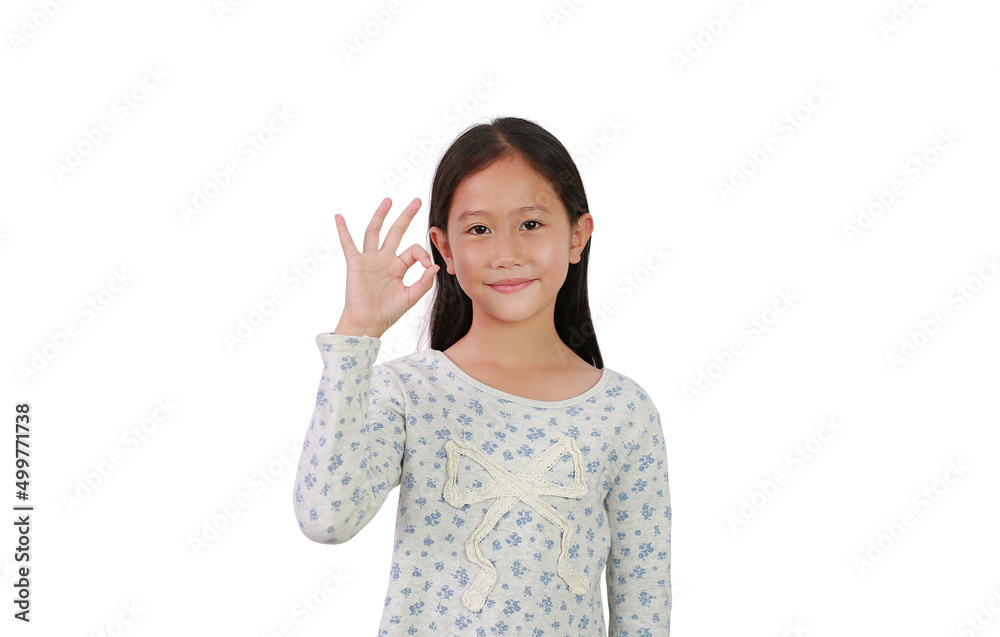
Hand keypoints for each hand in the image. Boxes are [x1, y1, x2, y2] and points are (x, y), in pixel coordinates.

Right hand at [333, 197, 438, 336]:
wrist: (368, 322)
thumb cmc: (388, 312)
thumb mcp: (410, 297)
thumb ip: (424, 283)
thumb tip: (435, 266)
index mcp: (399, 267)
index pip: (413, 250)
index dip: (423, 254)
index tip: (427, 265)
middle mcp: (384, 259)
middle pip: (396, 232)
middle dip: (406, 216)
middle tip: (416, 201)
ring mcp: (369, 260)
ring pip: (375, 232)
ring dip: (380, 216)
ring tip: (388, 200)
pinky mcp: (355, 264)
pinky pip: (348, 244)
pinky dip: (343, 231)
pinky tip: (339, 217)